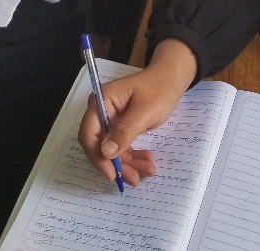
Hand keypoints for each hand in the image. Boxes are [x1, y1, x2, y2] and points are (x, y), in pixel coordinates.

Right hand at [78, 39, 197, 185]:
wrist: (171, 80)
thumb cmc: (159, 90)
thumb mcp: (145, 111)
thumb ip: (124, 131)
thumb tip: (106, 152)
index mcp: (101, 102)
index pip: (89, 133)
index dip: (97, 156)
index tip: (112, 174)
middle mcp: (101, 112)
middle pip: (99, 145)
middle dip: (117, 164)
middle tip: (134, 179)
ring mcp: (110, 120)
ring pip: (112, 151)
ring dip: (128, 164)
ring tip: (148, 170)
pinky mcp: (120, 127)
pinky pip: (121, 147)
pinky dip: (133, 157)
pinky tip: (147, 162)